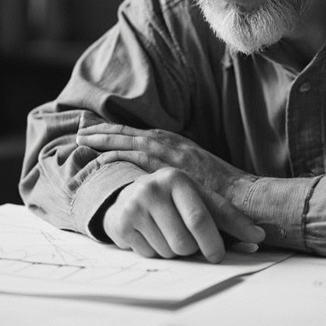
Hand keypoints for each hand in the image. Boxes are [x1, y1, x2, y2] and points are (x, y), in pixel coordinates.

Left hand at [77, 123, 253, 201]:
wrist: (243, 194)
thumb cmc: (222, 189)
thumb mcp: (196, 173)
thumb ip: (176, 171)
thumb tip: (159, 179)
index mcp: (176, 143)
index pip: (140, 133)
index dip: (118, 132)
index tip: (99, 132)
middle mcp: (171, 143)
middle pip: (130, 132)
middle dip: (105, 131)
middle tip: (82, 132)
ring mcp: (171, 153)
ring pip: (130, 140)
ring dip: (106, 138)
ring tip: (84, 139)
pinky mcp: (170, 166)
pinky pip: (138, 158)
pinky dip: (119, 155)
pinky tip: (102, 158)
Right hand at [102, 168, 264, 262]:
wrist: (127, 196)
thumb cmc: (173, 200)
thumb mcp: (200, 200)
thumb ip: (229, 218)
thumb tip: (259, 236)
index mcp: (177, 178)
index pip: (199, 219)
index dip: (212, 244)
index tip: (218, 256)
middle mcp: (153, 188)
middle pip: (183, 242)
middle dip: (191, 250)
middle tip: (187, 240)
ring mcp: (134, 206)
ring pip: (167, 251)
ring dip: (173, 252)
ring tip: (166, 233)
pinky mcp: (120, 224)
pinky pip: (149, 255)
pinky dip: (155, 252)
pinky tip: (151, 236)